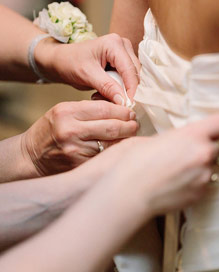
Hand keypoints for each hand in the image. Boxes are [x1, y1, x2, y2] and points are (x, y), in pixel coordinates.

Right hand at [21, 100, 137, 175]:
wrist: (31, 156)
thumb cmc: (52, 130)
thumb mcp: (64, 111)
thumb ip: (89, 109)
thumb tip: (122, 107)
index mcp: (67, 112)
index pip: (105, 109)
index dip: (123, 111)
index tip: (131, 113)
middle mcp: (71, 130)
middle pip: (112, 127)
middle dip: (129, 126)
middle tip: (135, 125)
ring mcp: (75, 149)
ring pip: (112, 143)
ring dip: (125, 139)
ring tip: (129, 135)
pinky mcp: (79, 164)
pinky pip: (104, 156)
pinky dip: (114, 151)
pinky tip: (118, 148)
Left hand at [39, 33, 140, 104]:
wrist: (60, 61)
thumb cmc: (69, 62)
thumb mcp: (87, 75)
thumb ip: (107, 86)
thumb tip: (123, 100)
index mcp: (114, 43)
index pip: (130, 69)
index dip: (130, 88)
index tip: (127, 104)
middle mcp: (123, 45)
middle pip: (134, 73)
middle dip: (124, 89)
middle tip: (110, 101)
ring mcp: (124, 52)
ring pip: (132, 77)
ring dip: (121, 89)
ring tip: (102, 94)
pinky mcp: (122, 61)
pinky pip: (127, 78)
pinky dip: (118, 87)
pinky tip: (105, 91)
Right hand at [77, 113, 218, 215]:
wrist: (127, 193)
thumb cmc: (133, 163)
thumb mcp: (155, 139)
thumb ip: (179, 137)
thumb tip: (186, 140)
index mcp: (193, 135)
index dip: (217, 127)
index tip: (212, 131)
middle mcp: (203, 153)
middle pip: (216, 147)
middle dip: (203, 150)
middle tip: (183, 156)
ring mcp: (204, 175)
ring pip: (210, 167)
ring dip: (198, 168)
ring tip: (174, 173)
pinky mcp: (201, 193)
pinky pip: (203, 184)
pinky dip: (193, 184)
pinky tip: (174, 185)